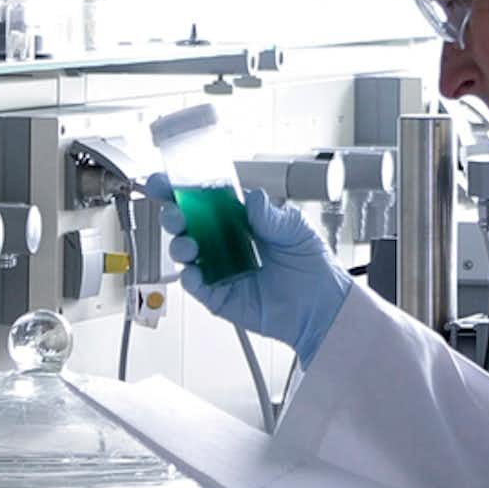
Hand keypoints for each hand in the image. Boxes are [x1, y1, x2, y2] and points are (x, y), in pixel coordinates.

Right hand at [151, 176, 353, 365]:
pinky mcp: (219, 296)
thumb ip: (271, 215)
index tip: (166, 182)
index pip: (206, 201)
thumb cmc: (312, 264)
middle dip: (174, 214)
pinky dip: (190, 277)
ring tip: (190, 244)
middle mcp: (226, 243)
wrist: (322, 305)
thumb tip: (252, 199)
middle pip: (188, 224)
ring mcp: (220, 269)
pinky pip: (196, 285)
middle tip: (176, 213)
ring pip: (186, 253)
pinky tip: (195, 271)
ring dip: (180, 245)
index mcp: (241, 220)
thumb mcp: (296, 229)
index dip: (183, 190)